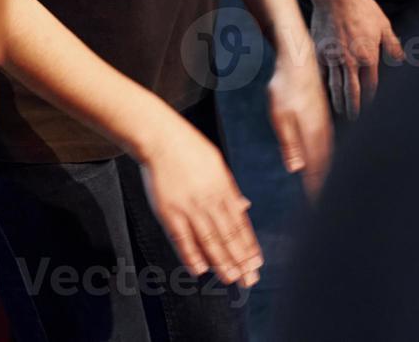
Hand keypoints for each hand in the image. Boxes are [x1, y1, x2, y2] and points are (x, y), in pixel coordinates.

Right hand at [137, 122, 261, 287]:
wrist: (162, 139)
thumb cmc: (190, 151)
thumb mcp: (217, 166)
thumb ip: (230, 190)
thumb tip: (245, 206)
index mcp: (224, 188)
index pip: (240, 223)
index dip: (249, 245)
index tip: (256, 263)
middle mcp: (210, 200)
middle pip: (228, 235)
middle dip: (240, 259)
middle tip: (249, 279)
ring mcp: (190, 207)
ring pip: (209, 240)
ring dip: (221, 261)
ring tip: (230, 278)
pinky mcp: (169, 211)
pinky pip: (182, 238)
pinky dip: (191, 255)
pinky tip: (199, 269)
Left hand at [268, 47, 332, 197]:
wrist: (298, 59)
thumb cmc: (284, 87)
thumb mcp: (279, 116)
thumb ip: (289, 143)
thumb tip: (297, 169)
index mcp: (312, 134)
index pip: (316, 169)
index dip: (316, 190)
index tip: (318, 210)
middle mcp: (322, 131)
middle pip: (325, 165)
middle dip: (324, 187)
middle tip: (325, 209)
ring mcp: (324, 123)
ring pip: (327, 155)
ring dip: (326, 174)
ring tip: (325, 192)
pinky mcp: (321, 117)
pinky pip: (326, 144)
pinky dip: (325, 159)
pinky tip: (323, 164)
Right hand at [310, 0, 404, 119]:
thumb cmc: (360, 8)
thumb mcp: (383, 25)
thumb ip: (392, 45)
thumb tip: (401, 58)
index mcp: (368, 57)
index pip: (370, 86)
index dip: (370, 99)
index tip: (371, 108)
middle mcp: (351, 62)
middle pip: (352, 93)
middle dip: (354, 109)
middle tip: (354, 119)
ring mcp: (333, 59)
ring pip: (336, 87)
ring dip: (339, 102)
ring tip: (341, 112)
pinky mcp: (319, 53)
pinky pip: (321, 75)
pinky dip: (323, 87)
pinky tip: (324, 94)